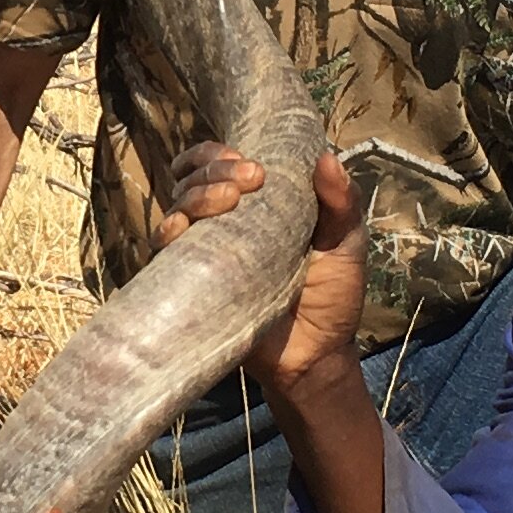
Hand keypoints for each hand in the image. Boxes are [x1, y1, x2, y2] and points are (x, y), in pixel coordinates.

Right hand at [161, 140, 366, 391]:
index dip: (221, 155)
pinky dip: (168, 234)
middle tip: (249, 180)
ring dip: (195, 196)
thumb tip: (326, 156)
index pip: (221, 165)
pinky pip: (166, 253)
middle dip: (213, 171)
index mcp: (258, 206)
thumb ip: (342, 202)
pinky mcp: (191, 283)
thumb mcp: (347, 244)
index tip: (251, 165)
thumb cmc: (333, 297)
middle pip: (195, 181)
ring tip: (227, 202)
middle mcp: (224, 224)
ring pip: (178, 208)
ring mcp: (205, 253)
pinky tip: (180, 231)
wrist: (316, 356)